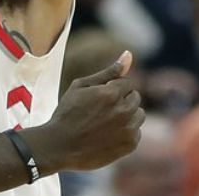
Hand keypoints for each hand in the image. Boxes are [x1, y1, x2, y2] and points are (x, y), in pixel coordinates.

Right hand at [32, 51, 143, 170]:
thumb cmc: (68, 112)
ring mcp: (128, 129)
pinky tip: (107, 134)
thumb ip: (108, 71)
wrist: (60, 145)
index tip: (98, 98)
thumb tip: (129, 54)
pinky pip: (136, 132)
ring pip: (139, 114)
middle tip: (100, 110)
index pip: (126, 83)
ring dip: (126, 115)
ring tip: (105, 122)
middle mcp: (124, 110)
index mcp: (112, 93)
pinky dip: (125, 131)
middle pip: (135, 97)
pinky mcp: (130, 144)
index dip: (112, 89)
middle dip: (121, 100)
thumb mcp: (81, 86)